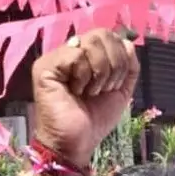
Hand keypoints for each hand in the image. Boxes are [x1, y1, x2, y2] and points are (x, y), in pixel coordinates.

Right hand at [32, 30, 139, 168]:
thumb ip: (129, 66)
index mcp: (89, 56)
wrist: (78, 141)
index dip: (121, 58)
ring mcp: (57, 58)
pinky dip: (83, 75)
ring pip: (90, 43)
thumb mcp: (121, 89)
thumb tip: (128, 42)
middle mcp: (71, 52)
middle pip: (102, 34)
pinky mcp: (45, 66)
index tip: (115, 84)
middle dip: (114, 64)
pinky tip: (75, 91)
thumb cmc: (96, 118)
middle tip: (104, 88)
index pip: (111, 36)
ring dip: (100, 73)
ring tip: (89, 91)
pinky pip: (76, 55)